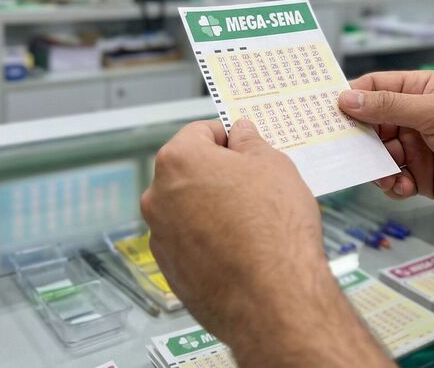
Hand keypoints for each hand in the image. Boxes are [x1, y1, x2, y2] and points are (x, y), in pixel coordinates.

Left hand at [141, 119, 392, 367]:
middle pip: (189, 171)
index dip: (229, 137)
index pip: (200, 132)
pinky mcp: (170, 272)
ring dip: (213, 208)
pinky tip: (241, 250)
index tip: (248, 149)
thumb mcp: (274, 166)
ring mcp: (160, 237)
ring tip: (252, 223)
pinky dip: (210, 240)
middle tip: (256, 186)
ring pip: (188, 208)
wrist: (273, 301)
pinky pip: (190, 243)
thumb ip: (250, 142)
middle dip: (218, 174)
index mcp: (178, 161)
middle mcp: (158, 197)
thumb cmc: (274, 230)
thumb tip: (241, 133)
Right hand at [338, 71, 433, 215]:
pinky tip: (404, 187)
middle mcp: (415, 117)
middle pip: (370, 124)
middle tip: (346, 150)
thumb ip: (389, 107)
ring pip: (378, 155)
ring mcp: (418, 148)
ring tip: (387, 174)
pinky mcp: (423, 177)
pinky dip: (392, 185)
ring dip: (377, 166)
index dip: (351, 98)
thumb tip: (348, 99)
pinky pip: (393, 179)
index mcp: (419, 91)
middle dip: (359, 138)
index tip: (327, 111)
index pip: (374, 88)